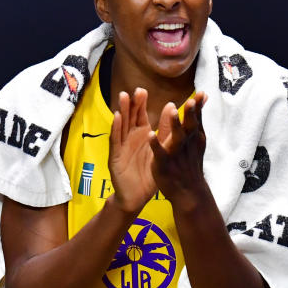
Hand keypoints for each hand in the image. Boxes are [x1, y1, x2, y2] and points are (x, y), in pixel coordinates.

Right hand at [107, 88, 157, 214]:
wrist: (136, 197)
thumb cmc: (147, 173)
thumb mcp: (160, 149)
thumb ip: (165, 129)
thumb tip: (172, 107)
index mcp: (140, 135)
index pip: (140, 115)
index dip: (140, 103)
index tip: (143, 90)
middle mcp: (129, 138)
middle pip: (129, 117)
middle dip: (132, 104)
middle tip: (136, 91)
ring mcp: (121, 146)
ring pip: (121, 126)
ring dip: (122, 111)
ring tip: (124, 97)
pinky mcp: (115, 157)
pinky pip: (115, 140)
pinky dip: (116, 128)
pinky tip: (117, 118)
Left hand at [149, 92, 209, 209]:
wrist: (188, 192)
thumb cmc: (191, 162)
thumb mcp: (196, 139)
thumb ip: (196, 118)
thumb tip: (202, 97)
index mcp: (194, 137)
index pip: (197, 119)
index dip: (198, 106)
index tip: (201, 93)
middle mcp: (187, 144)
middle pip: (190, 126)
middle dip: (190, 113)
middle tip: (191, 100)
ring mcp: (176, 154)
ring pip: (176, 138)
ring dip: (174, 124)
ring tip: (171, 111)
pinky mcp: (163, 164)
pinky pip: (159, 153)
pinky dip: (155, 144)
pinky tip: (150, 135)